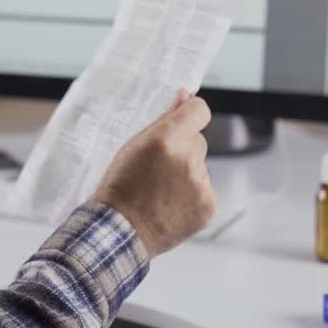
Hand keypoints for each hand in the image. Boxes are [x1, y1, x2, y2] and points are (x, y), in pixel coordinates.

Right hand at [91, 90, 214, 257]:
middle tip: (159, 167)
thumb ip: (163, 120)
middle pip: (198, 141)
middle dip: (183, 149)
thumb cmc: (120, 187)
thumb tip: (184, 97)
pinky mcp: (208, 205)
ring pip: (200, 166)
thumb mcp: (133, 145)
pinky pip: (205, 189)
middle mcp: (187, 159)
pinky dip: (192, 195)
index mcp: (166, 139)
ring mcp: (200, 184)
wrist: (119, 230)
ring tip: (161, 190)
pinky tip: (170, 203)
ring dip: (187, 173)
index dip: (191, 112)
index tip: (185, 118)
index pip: (199, 110)